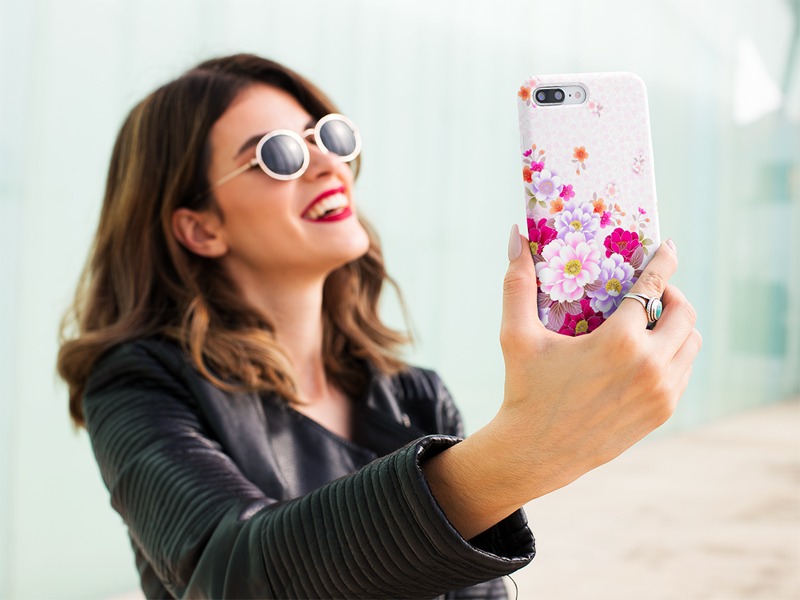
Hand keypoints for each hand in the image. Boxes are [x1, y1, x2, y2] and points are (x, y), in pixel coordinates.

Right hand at [423, 225, 700, 538]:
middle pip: (685, 313)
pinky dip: (674, 355)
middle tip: (651, 292)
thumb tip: (514, 234)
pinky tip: (647, 353)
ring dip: (677, 326)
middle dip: (672, 294)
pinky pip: (683, 371)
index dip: (664, 261)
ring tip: (651, 322)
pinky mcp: (662, 412)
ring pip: (691, 344)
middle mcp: (649, 366)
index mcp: (618, 342)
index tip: (668, 246)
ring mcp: (661, 392)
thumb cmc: (524, 390)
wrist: (536, 453)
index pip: (653, 287)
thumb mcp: (517, 335)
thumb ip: (518, 282)